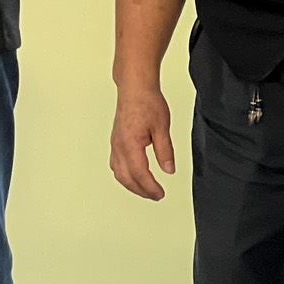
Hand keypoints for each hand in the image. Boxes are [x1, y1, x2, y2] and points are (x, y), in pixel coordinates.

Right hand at [110, 85, 176, 200]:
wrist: (135, 88)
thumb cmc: (147, 102)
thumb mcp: (162, 128)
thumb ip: (165, 151)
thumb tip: (168, 169)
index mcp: (130, 144)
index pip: (140, 174)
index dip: (150, 188)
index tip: (160, 194)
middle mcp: (119, 146)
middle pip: (126, 177)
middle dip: (141, 190)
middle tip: (155, 195)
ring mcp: (115, 143)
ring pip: (118, 172)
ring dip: (131, 184)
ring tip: (145, 189)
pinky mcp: (115, 140)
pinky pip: (115, 163)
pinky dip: (123, 175)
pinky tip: (132, 175)